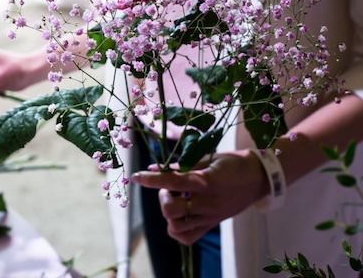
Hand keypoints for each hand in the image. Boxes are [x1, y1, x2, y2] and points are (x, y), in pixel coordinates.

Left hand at [131, 150, 269, 244]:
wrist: (259, 178)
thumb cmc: (232, 163)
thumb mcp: (207, 158)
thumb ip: (180, 166)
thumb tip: (154, 168)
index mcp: (206, 181)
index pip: (172, 182)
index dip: (151, 179)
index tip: (136, 176)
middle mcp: (207, 202)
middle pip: (170, 210)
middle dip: (162, 196)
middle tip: (168, 186)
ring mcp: (210, 217)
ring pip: (175, 226)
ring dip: (168, 211)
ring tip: (176, 198)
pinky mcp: (212, 224)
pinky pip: (186, 237)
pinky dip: (176, 228)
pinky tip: (180, 213)